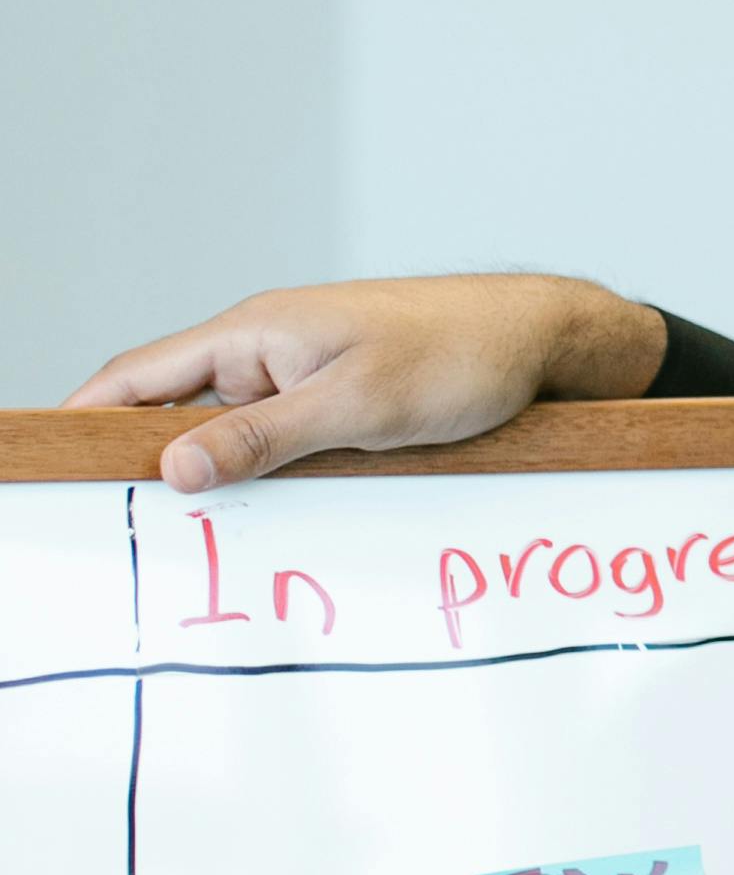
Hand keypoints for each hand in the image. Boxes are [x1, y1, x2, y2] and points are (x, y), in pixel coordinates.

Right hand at [65, 274, 666, 492]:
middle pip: (174, 410)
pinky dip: (261, 477)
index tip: (47, 464)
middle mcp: (267, 350)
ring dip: (211, 479)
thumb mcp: (358, 404)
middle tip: (115, 530)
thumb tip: (173, 466)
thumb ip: (264, 437)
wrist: (543, 339)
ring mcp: (302, 375)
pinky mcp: (338, 400)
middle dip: (143, 464)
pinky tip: (260, 520)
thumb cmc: (460, 353)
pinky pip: (278, 443)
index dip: (85, 416)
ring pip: (230, 435)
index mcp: (255, 333)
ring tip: (183, 541)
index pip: (140, 375)